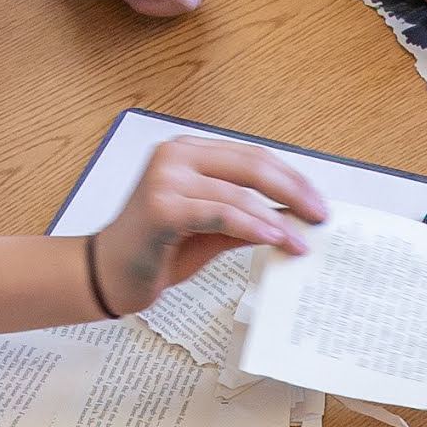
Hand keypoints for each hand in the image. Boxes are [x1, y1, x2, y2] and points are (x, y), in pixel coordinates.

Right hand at [93, 136, 327, 320]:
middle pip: (251, 165)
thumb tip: (292, 219)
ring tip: (300, 239)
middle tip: (319, 215)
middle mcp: (175, 156)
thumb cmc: (155, 249)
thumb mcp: (210, 231)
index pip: (251, 155)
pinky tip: (275, 239)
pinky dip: (253, 226)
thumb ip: (246, 218)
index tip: (316, 200)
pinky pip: (220, 213)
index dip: (289, 176)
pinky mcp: (161, 207)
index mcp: (187, 152)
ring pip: (238, 192)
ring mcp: (165, 178)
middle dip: (293, 190)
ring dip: (276, 218)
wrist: (106, 274)